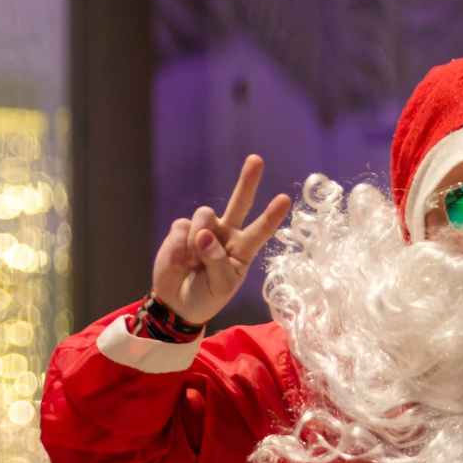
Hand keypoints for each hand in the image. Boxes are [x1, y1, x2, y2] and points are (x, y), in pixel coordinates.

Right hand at [152, 154, 293, 327]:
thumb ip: (215, 261)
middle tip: (256, 160)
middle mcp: (226, 234)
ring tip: (191, 263)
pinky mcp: (182, 228)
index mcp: (242, 249)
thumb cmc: (207, 295)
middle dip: (247, 181)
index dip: (271, 216)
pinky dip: (179, 247)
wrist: (177, 302)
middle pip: (239, 203)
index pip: (260, 231)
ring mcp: (204, 229)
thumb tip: (202, 233)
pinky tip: (180, 260)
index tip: (285, 199)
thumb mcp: (220, 286)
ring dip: (196, 241)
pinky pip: (182, 227)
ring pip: (205, 216)